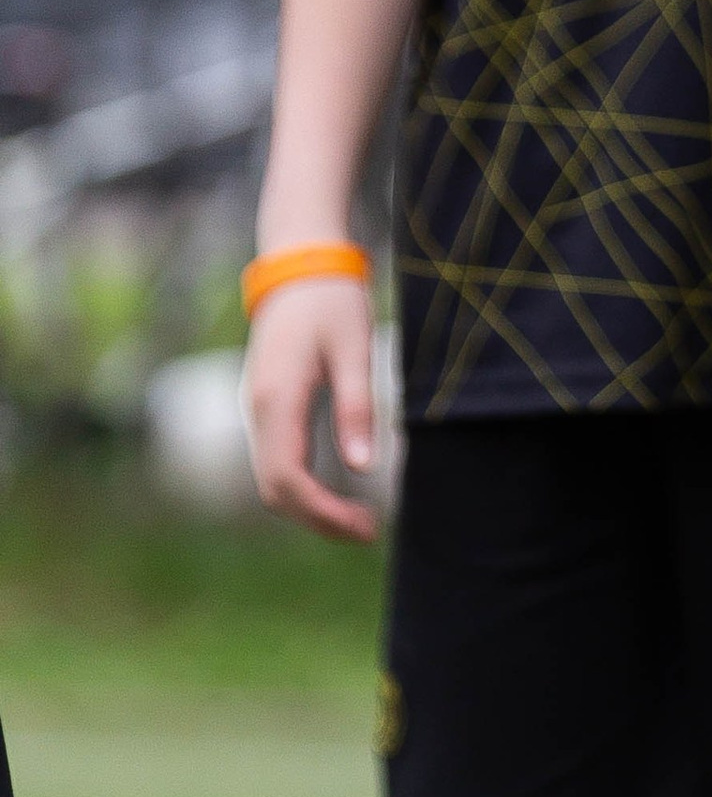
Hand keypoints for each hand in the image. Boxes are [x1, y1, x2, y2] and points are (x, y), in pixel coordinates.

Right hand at [242, 274, 379, 543]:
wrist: (299, 266)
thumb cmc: (332, 302)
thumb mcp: (355, 349)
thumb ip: (357, 407)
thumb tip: (362, 467)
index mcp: (278, 399)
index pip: (288, 479)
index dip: (324, 513)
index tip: (366, 527)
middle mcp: (258, 411)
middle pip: (275, 490)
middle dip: (318, 519)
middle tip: (368, 531)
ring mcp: (257, 410)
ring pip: (271, 479)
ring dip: (309, 507)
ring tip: (357, 519)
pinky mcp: (266, 407)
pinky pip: (275, 461)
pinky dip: (301, 487)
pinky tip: (335, 491)